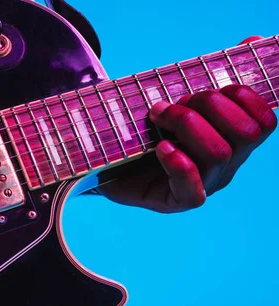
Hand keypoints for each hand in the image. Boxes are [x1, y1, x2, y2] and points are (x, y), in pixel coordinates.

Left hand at [97, 36, 276, 212]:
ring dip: (187, 125)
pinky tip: (161, 148)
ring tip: (158, 117)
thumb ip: (212, 75)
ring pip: (219, 154)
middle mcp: (225, 166)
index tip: (204, 88)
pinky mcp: (175, 202)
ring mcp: (203, 185)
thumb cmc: (145, 129)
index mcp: (232, 141)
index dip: (243, 97)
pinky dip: (179, 164)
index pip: (263, 121)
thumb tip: (253, 40)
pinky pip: (193, 191)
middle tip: (175, 102)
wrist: (106, 163)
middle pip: (245, 134)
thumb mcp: (177, 99)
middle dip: (210, 106)